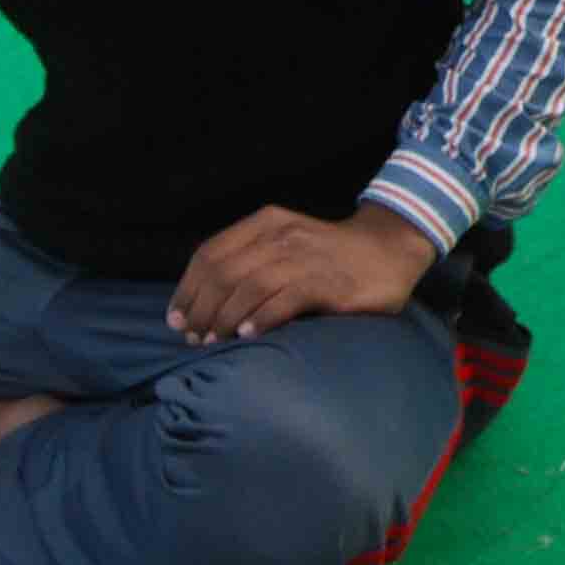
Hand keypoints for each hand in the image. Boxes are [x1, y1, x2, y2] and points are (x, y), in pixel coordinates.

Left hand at [168, 203, 435, 343]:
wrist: (388, 250)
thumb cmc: (328, 255)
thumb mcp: (285, 243)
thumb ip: (250, 260)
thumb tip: (204, 301)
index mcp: (266, 222)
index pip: (210, 253)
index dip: (188, 288)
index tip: (176, 318)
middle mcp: (282, 235)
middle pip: (224, 272)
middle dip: (201, 308)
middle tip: (192, 338)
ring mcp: (305, 257)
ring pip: (249, 286)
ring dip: (224, 319)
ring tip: (213, 342)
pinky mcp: (327, 282)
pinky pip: (284, 300)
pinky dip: (260, 319)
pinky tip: (248, 336)